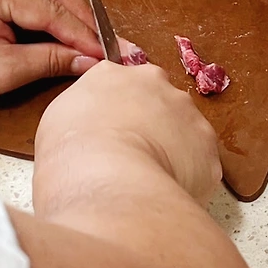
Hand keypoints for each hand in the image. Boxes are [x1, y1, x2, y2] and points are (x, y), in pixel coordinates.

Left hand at [0, 0, 104, 103]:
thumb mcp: (0, 71)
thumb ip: (50, 61)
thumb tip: (89, 61)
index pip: (51, 10)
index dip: (83, 35)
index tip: (107, 54)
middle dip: (81, 17)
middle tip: (103, 44)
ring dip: (65, 9)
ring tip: (84, 38)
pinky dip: (46, 3)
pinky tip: (59, 25)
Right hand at [34, 61, 222, 211]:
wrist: (107, 180)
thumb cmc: (71, 153)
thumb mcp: (58, 119)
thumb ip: (82, 111)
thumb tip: (91, 125)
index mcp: (117, 74)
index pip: (125, 84)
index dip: (122, 110)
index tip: (116, 131)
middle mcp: (160, 86)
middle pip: (161, 103)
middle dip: (153, 128)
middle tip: (134, 157)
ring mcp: (190, 117)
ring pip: (186, 134)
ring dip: (174, 153)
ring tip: (149, 181)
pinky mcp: (209, 152)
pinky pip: (201, 166)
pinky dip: (188, 180)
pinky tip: (166, 193)